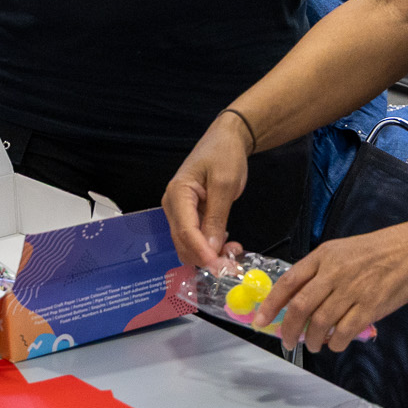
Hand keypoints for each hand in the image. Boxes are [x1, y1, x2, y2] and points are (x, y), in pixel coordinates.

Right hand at [163, 117, 252, 268]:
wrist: (227, 139)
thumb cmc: (225, 155)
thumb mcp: (225, 184)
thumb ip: (217, 217)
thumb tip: (211, 250)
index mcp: (177, 193)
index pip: (186, 230)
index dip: (201, 252)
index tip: (220, 268)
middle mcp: (173, 205)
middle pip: (183, 242)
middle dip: (205, 258)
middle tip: (233, 265)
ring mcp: (179, 211)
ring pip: (188, 244)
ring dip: (208, 255)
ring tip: (235, 253)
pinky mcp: (190, 215)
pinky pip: (195, 238)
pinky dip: (210, 247)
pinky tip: (228, 244)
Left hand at [255, 221, 407, 352]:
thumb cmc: (381, 249)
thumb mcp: (344, 251)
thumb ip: (324, 272)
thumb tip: (304, 300)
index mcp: (324, 256)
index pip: (289, 282)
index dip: (272, 303)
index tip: (261, 320)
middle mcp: (333, 272)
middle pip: (300, 306)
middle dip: (288, 329)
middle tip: (286, 341)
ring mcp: (352, 290)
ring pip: (320, 322)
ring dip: (312, 339)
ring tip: (313, 345)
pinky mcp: (371, 306)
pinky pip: (345, 331)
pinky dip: (335, 342)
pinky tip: (335, 344)